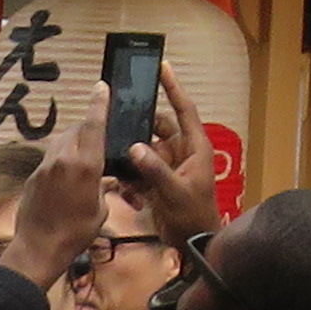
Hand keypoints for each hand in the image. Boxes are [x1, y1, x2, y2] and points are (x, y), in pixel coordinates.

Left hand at [9, 121, 110, 290]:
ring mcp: (45, 166)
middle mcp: (63, 159)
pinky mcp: (34, 176)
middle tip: (99, 137)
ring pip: (62, 142)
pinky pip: (52, 159)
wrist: (39, 247)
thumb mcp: (101, 210)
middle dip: (88, 128)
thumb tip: (100, 180)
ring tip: (84, 160)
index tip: (101, 87)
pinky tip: (67, 180)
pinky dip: (62, 161)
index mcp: (85, 166)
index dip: (99, 104)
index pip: (93, 125)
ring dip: (74, 144)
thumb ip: (101, 186)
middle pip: (77, 130)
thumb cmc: (75, 233)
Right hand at [120, 73, 222, 230]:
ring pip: (145, 149)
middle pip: (157, 127)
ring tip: (116, 158)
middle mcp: (182, 151)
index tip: (162, 66)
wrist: (192, 244)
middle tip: (118, 119)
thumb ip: (155, 170)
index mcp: (194, 147)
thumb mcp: (175, 192)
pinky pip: (140, 169)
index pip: (184, 109)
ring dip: (132, 155)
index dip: (174, 87)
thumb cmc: (193, 215)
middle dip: (139, 126)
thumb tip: (135, 146)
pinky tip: (124, 187)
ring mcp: (169, 166)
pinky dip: (131, 175)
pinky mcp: (158, 180)